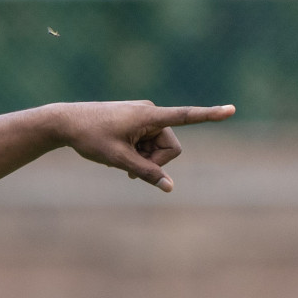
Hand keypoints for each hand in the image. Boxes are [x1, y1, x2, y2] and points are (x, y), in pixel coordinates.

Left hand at [53, 101, 234, 191]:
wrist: (65, 122)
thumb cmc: (90, 138)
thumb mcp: (118, 159)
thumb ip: (145, 173)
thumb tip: (170, 187)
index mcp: (149, 115)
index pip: (186, 116)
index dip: (210, 116)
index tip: (231, 110)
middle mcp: (150, 112)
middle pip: (170, 147)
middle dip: (155, 162)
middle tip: (129, 169)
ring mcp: (144, 115)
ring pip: (159, 147)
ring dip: (145, 159)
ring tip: (121, 161)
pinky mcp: (137, 119)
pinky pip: (148, 142)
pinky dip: (139, 153)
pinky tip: (120, 156)